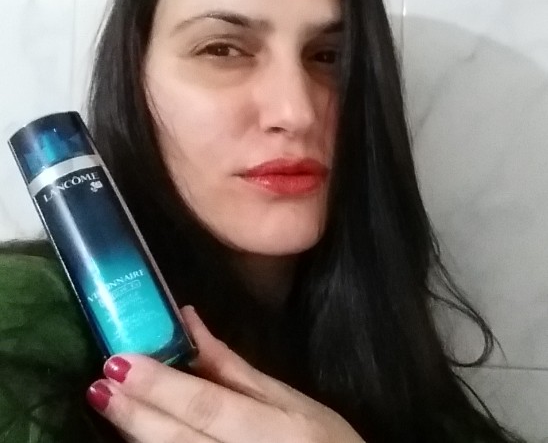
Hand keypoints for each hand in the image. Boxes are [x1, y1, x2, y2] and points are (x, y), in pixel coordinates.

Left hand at [86, 306, 364, 442]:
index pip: (207, 405)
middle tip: (101, 384)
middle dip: (136, 413)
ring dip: (136, 435)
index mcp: (274, 428)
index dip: (162, 387)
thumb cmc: (324, 440)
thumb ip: (234, 367)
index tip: (122, 362)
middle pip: (180, 440)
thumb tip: (190, 323)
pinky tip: (135, 434)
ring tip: (106, 403)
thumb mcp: (289, 399)